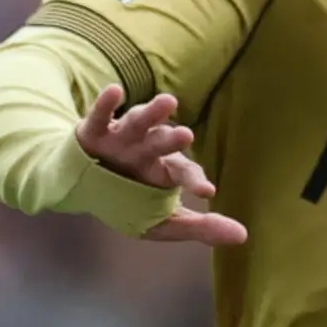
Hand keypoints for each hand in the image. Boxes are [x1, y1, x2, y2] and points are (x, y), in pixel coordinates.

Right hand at [74, 84, 245, 246]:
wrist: (83, 185)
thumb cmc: (129, 201)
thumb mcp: (164, 222)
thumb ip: (201, 228)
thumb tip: (243, 236)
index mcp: (163, 170)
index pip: (182, 171)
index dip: (194, 179)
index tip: (206, 192)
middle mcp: (145, 150)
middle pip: (161, 141)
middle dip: (172, 139)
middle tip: (187, 135)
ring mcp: (120, 139)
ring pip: (137, 124)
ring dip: (150, 114)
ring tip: (167, 102)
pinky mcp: (94, 132)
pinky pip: (100, 116)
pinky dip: (106, 104)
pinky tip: (115, 91)